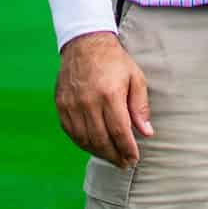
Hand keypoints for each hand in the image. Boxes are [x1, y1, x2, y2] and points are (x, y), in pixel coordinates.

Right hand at [56, 31, 152, 166]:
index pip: (119, 131)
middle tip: (124, 164)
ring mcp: (72, 105)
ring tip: (112, 158)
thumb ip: (140, 107)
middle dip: (114, 156)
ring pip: (84, 139)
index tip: (134, 159)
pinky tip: (94, 147)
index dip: (127, 149)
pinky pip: (71, 132)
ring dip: (99, 153)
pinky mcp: (61, 105)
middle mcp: (88, 102)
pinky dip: (83, 143)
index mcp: (110, 94)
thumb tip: (146, 133)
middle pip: (101, 139)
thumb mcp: (136, 78)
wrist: (85, 44)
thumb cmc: (115, 62)